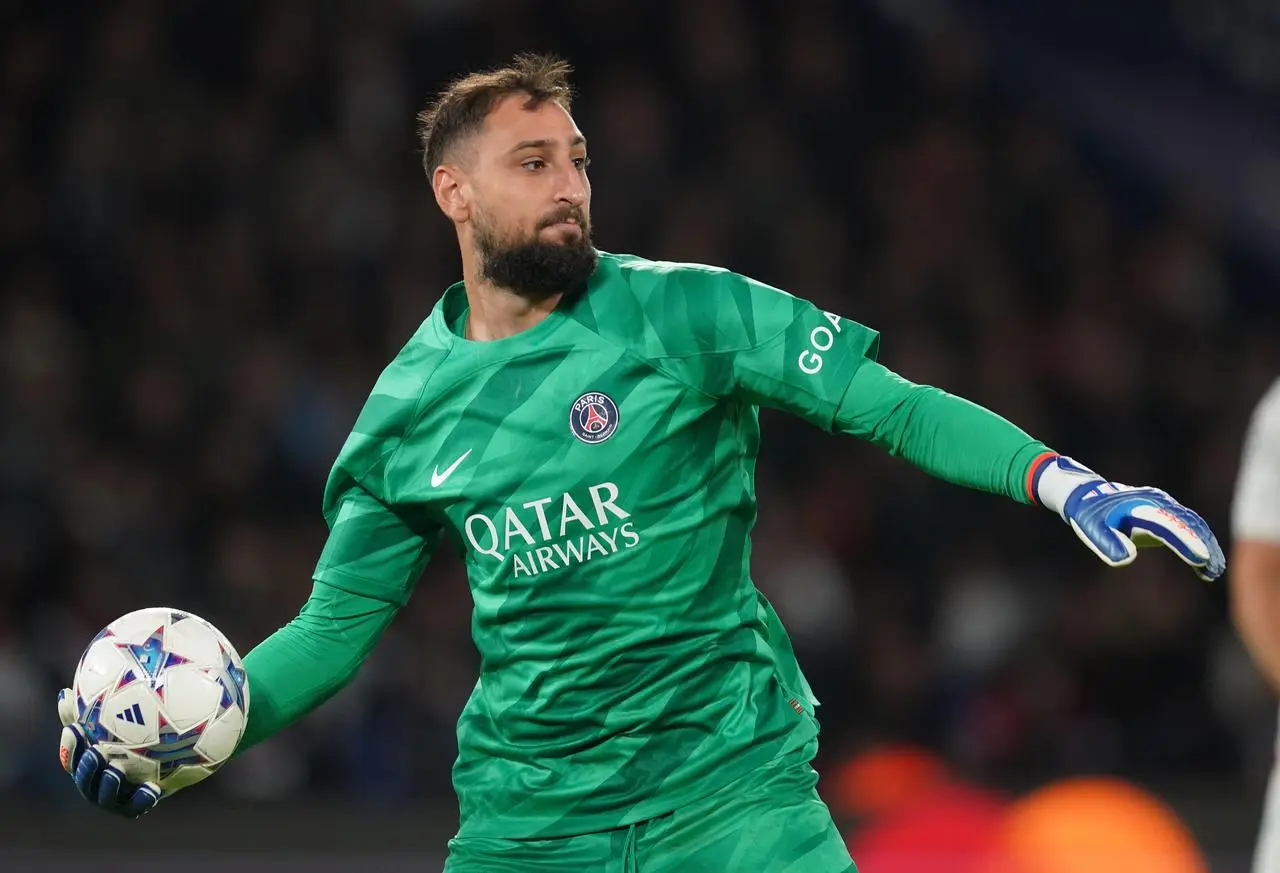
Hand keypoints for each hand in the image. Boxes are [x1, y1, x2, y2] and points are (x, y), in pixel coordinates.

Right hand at [58, 688, 161, 818]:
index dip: (70, 747)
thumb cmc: (135, 731)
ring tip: (115, 770)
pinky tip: (152, 787)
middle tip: (95, 752)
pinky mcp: (140, 803)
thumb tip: (64, 695)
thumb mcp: (113, 719)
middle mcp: (99, 783)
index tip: (75, 729)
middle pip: (85, 782)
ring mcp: (118, 796)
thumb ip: (88, 710)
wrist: (172, 750)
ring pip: (106, 798)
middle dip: (86, 769)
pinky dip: (142, 800)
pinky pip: (137, 808)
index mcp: (88, 764)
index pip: (71, 759)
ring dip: (108, 785)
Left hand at [1033, 455, 1225, 581]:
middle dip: (1204, 546)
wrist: (1088, 495)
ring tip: (1214, 571)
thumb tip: (1127, 559)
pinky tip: (1203, 565)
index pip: (1167, 525)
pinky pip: (1188, 525)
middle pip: (1188, 523)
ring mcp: (1164, 505)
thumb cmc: (1088, 514)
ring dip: (1206, 545)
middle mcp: (1156, 502)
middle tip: (1214, 570)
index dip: (1185, 541)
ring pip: (1193, 523)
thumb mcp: (1090, 529)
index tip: (1201, 559)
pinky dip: (1198, 542)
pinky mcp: (1166, 511)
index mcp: (1139, 507)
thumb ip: (1106, 544)